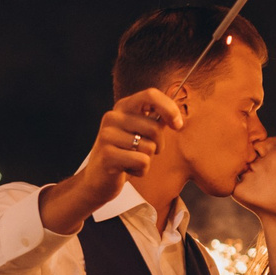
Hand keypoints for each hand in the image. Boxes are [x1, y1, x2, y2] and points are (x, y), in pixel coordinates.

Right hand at [42, 88, 185, 232]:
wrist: (97, 179)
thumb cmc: (123, 154)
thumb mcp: (139, 133)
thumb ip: (155, 121)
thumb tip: (176, 116)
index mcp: (123, 107)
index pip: (151, 95)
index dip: (169, 108)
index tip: (178, 125)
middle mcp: (113, 117)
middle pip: (155, 127)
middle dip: (158, 145)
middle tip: (144, 152)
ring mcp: (107, 135)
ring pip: (149, 147)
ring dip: (147, 160)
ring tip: (131, 160)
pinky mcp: (107, 155)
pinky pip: (142, 162)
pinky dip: (141, 171)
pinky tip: (127, 169)